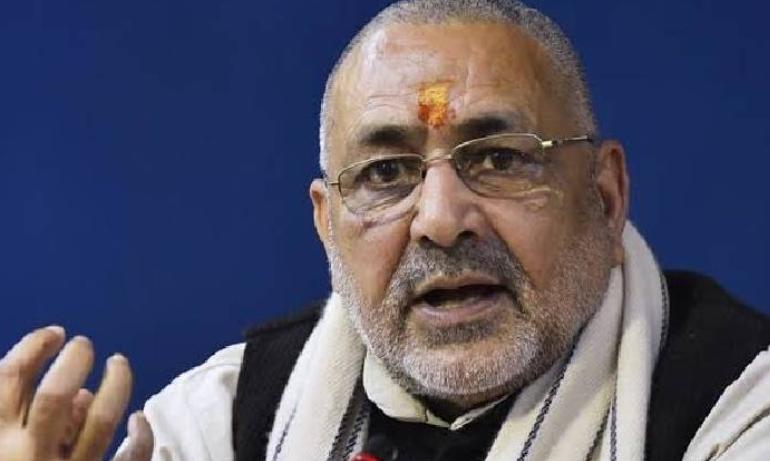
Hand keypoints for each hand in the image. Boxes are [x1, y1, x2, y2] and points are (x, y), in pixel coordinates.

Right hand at [0, 326, 152, 459]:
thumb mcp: (8, 441)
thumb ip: (25, 417)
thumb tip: (79, 394)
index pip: (9, 378)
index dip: (33, 346)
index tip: (55, 333)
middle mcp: (28, 454)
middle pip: (54, 396)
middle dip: (73, 362)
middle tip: (84, 344)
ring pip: (101, 420)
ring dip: (116, 385)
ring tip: (118, 362)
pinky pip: (128, 459)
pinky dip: (141, 438)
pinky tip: (138, 420)